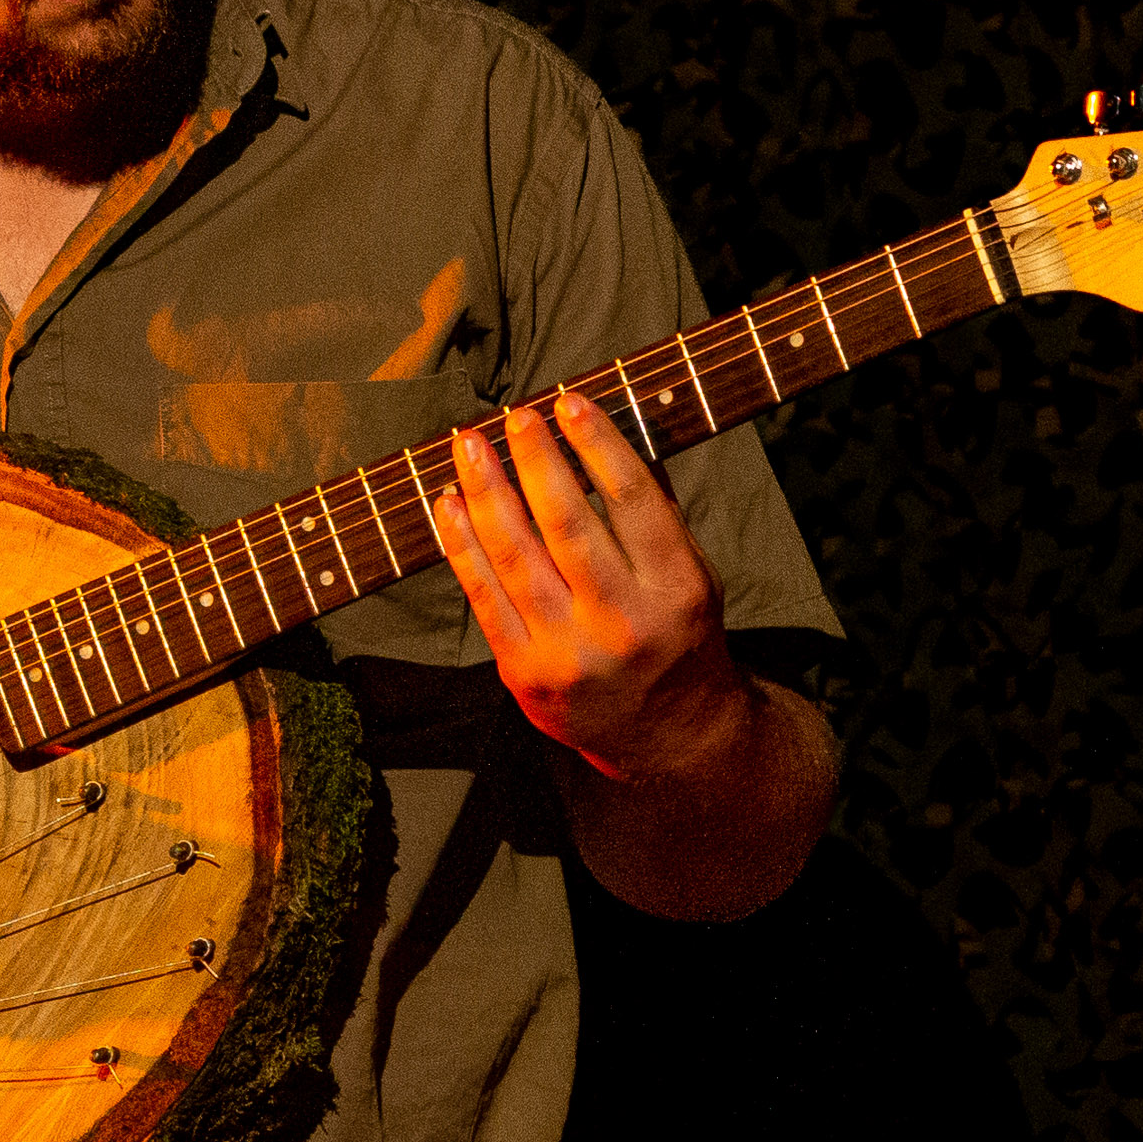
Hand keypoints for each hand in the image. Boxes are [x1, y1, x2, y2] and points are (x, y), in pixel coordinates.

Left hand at [434, 390, 749, 778]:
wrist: (670, 738)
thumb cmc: (678, 641)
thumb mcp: (693, 579)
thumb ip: (653, 519)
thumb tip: (601, 436)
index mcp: (675, 590)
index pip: (633, 501)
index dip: (598, 446)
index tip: (570, 403)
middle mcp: (623, 623)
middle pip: (567, 525)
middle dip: (535, 461)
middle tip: (516, 416)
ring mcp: (569, 653)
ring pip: (516, 558)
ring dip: (486, 492)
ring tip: (471, 445)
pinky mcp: (525, 675)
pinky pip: (484, 598)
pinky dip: (462, 546)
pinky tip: (449, 504)